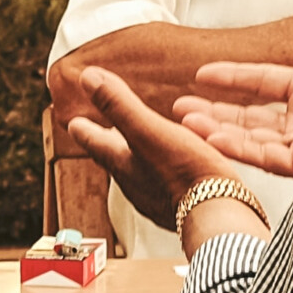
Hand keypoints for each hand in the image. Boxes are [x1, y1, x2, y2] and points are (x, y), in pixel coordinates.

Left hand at [68, 67, 246, 232]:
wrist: (219, 215)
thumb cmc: (185, 173)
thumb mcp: (149, 131)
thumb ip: (118, 105)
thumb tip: (87, 77)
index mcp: (122, 163)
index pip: (95, 142)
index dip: (84, 129)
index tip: (74, 122)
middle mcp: (135, 184)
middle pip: (115, 159)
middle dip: (108, 143)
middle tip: (103, 132)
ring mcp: (156, 199)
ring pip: (139, 174)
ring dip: (136, 158)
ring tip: (141, 147)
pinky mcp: (179, 208)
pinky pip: (164, 185)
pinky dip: (163, 172)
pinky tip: (176, 169)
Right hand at [171, 0, 292, 180]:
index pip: (266, 83)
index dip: (234, 78)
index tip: (202, 74)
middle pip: (251, 117)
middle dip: (215, 112)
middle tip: (180, 107)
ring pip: (251, 138)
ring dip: (217, 129)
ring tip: (185, 119)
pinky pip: (265, 157)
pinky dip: (237, 148)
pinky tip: (211, 137)